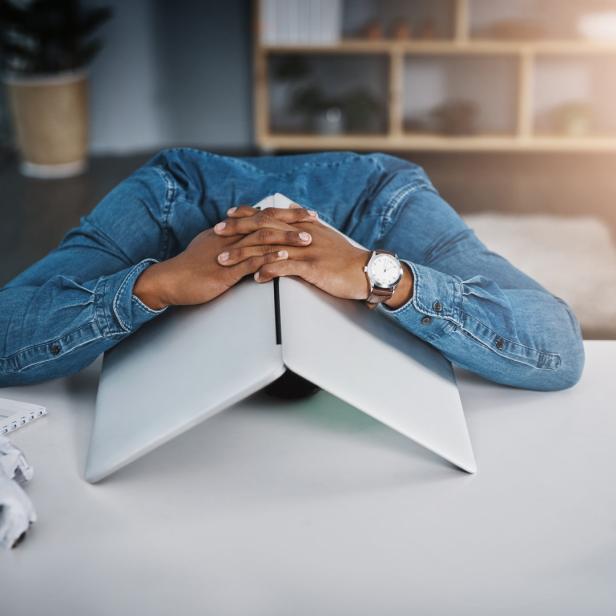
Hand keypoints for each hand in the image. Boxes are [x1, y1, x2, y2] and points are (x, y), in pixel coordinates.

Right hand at [134, 205, 317, 308]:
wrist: (169, 280)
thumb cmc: (190, 268)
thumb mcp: (211, 248)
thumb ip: (230, 242)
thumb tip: (245, 237)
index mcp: (229, 231)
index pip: (261, 215)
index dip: (284, 213)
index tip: (304, 212)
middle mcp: (230, 237)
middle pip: (266, 222)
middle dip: (293, 220)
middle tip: (314, 218)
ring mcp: (228, 253)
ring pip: (261, 240)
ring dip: (287, 239)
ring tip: (307, 240)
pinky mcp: (225, 271)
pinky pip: (250, 262)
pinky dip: (268, 259)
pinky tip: (284, 258)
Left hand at [220, 205, 413, 307]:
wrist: (367, 270)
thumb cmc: (344, 259)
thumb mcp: (323, 241)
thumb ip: (303, 236)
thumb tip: (286, 236)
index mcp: (302, 227)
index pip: (270, 215)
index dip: (248, 213)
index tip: (228, 215)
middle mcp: (302, 234)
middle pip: (264, 226)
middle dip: (238, 229)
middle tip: (216, 232)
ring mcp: (307, 250)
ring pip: (270, 247)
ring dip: (245, 253)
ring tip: (225, 260)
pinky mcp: (313, 267)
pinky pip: (287, 267)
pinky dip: (269, 270)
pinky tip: (255, 277)